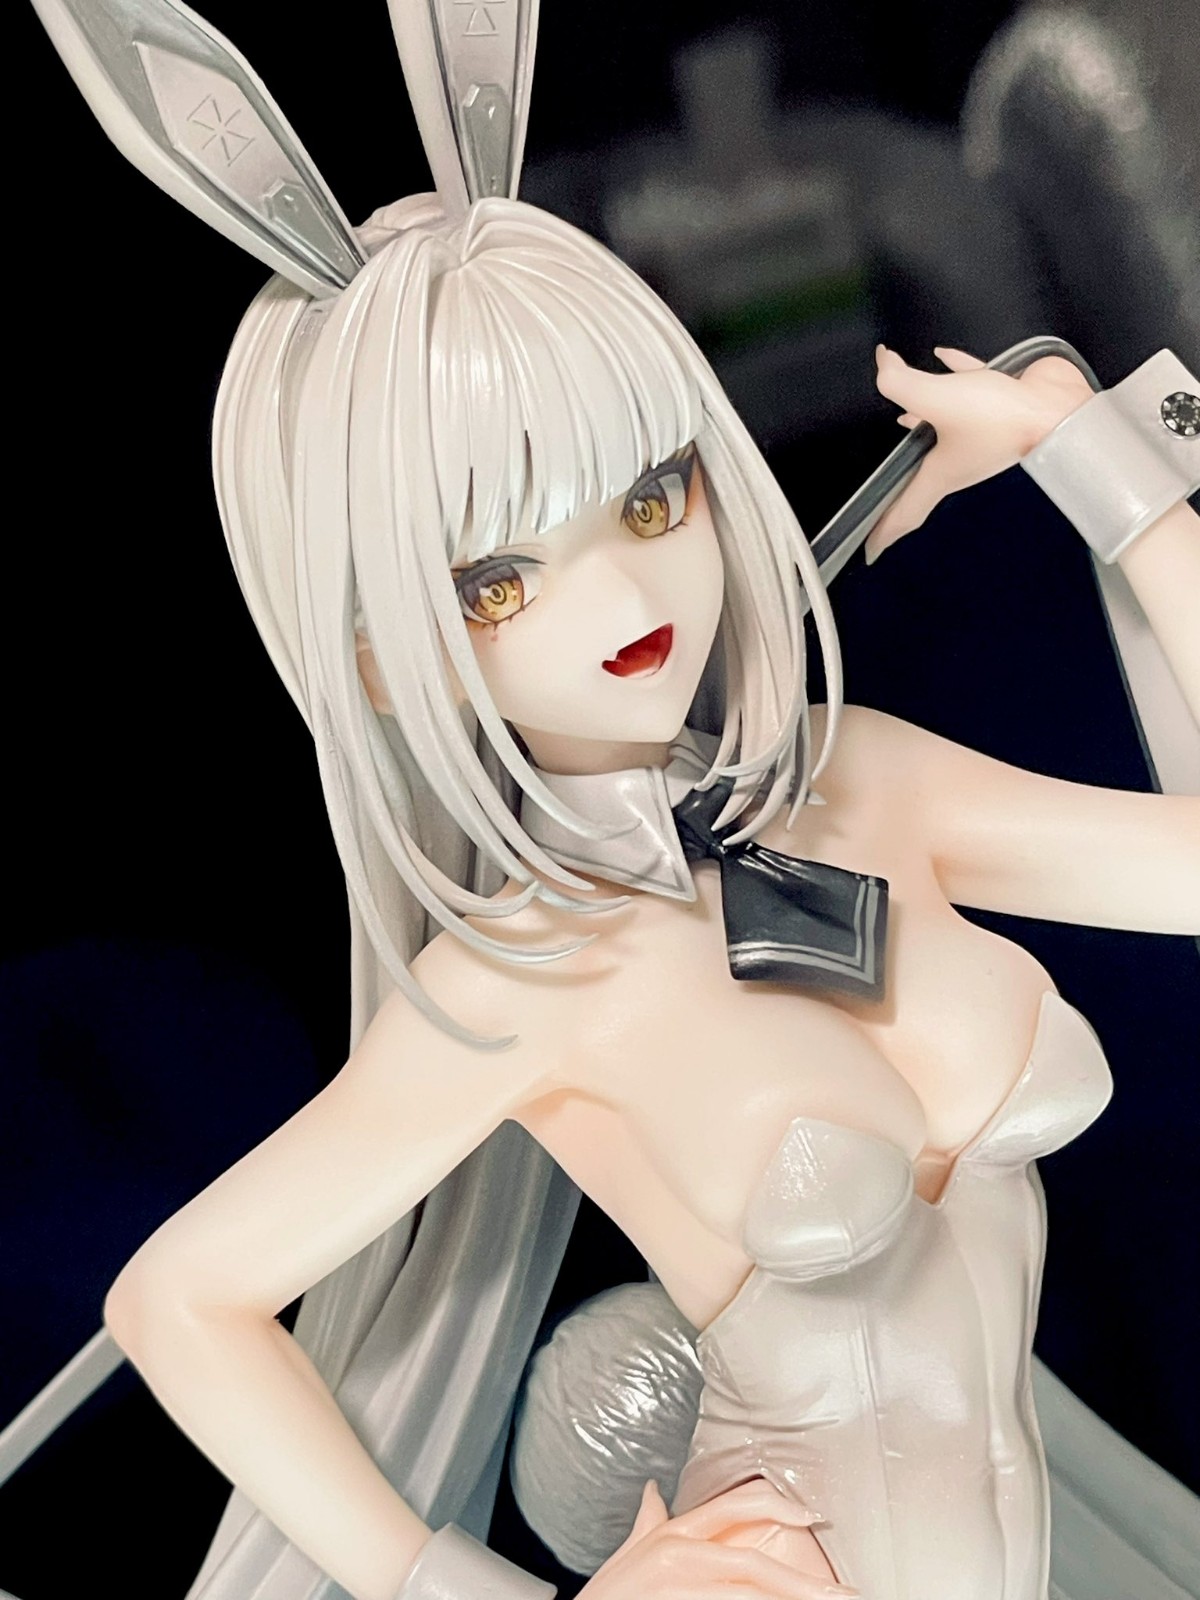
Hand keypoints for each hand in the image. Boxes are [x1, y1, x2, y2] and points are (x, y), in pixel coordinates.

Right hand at [577, 1479, 857, 1597]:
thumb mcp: (625, 1555)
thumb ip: (646, 1523)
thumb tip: (654, 1492)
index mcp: (672, 1536)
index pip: (732, 1505)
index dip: (776, 1506)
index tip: (809, 1517)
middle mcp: (679, 1557)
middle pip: (754, 1564)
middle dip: (802, 1583)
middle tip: (841, 1594)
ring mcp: (681, 1590)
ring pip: (750, 1597)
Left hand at [866, 344, 1094, 560]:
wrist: (1059, 405)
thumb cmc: (1004, 417)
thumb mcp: (935, 399)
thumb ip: (898, 383)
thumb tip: (883, 363)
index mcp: (942, 472)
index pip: (906, 511)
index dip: (884, 531)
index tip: (870, 550)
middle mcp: (962, 458)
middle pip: (922, 470)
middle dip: (902, 475)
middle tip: (884, 484)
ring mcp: (983, 433)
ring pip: (944, 427)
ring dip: (923, 418)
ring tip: (903, 414)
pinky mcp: (1001, 405)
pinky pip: (971, 388)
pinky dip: (956, 373)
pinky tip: (945, 357)